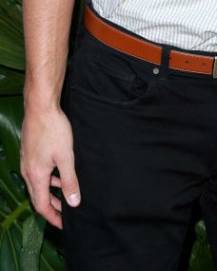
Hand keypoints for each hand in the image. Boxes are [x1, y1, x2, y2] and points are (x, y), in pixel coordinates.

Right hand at [20, 106, 79, 227]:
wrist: (40, 108)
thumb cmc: (54, 130)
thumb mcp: (66, 156)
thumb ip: (70, 180)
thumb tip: (73, 202)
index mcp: (36, 176)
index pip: (42, 205)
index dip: (53, 217)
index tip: (63, 224)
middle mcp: (28, 172)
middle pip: (39, 196)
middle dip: (53, 207)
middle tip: (66, 214)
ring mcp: (27, 162)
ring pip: (39, 184)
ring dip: (52, 192)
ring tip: (66, 195)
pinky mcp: (30, 152)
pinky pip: (38, 173)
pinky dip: (49, 179)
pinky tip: (59, 174)